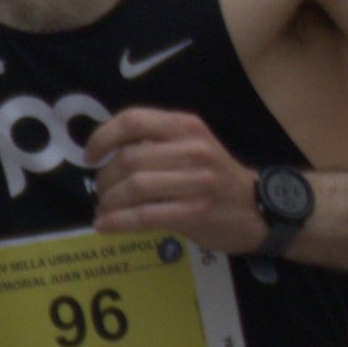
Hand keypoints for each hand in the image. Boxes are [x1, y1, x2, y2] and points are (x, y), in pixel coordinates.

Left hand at [86, 106, 262, 250]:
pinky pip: (144, 216)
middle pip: (129, 158)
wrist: (257, 210)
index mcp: (186, 126)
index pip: (133, 120)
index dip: (103, 137)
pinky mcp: (194, 213)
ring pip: (134, 187)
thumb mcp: (193, 145)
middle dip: (104, 178)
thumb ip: (156, 141)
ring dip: (109, 201)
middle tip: (100, 191)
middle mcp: (192, 149)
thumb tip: (106, 152)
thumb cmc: (215, 177)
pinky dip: (118, 222)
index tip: (90, 156)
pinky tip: (105, 225)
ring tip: (104, 209)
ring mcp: (195, 183)